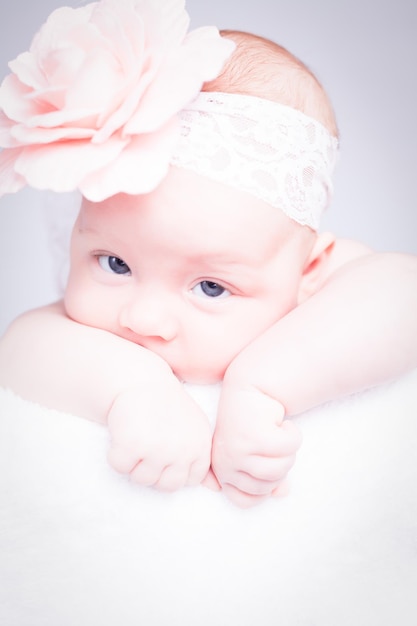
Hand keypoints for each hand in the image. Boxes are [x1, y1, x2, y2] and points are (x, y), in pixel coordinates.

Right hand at [107, 376, 211, 491]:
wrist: (141, 380)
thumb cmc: (168, 407)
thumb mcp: (194, 429)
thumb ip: (201, 458)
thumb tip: (217, 490)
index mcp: (201, 446)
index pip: (190, 481)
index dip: (174, 469)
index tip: (166, 450)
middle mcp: (183, 450)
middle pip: (166, 486)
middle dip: (154, 470)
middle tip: (149, 444)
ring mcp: (158, 449)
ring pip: (141, 479)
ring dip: (134, 463)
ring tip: (138, 436)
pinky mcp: (132, 444)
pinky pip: (119, 466)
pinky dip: (115, 454)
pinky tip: (124, 433)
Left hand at [211, 384, 301, 506]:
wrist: (250, 386)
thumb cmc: (255, 424)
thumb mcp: (258, 453)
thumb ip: (269, 476)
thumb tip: (282, 493)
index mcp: (222, 471)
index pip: (245, 501)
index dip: (265, 487)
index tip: (268, 464)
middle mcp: (226, 463)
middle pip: (267, 486)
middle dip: (281, 465)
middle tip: (275, 442)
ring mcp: (238, 450)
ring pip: (279, 469)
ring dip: (289, 450)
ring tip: (280, 432)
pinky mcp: (253, 435)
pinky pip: (287, 448)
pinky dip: (293, 435)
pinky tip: (283, 422)